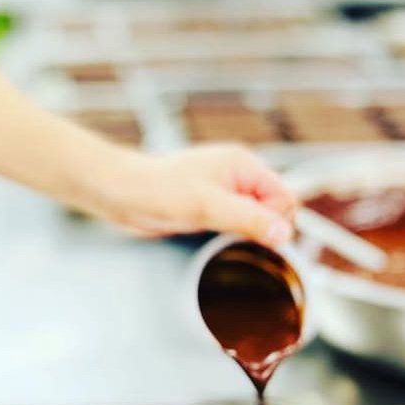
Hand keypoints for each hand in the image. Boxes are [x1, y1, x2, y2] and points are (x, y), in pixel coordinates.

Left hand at [84, 142, 296, 245]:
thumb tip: (284, 233)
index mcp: (243, 165)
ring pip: (255, 219)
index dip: (276, 221)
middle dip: (262, 228)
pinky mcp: (210, 206)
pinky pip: (236, 224)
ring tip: (219, 236)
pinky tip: (214, 239)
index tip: (257, 237)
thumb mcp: (206, 207)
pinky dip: (232, 235)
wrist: (120, 193)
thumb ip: (248, 219)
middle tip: (233, 237)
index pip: (285, 197)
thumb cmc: (157, 190)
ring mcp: (224, 191)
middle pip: (274, 209)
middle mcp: (238, 175)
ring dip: (245, 233)